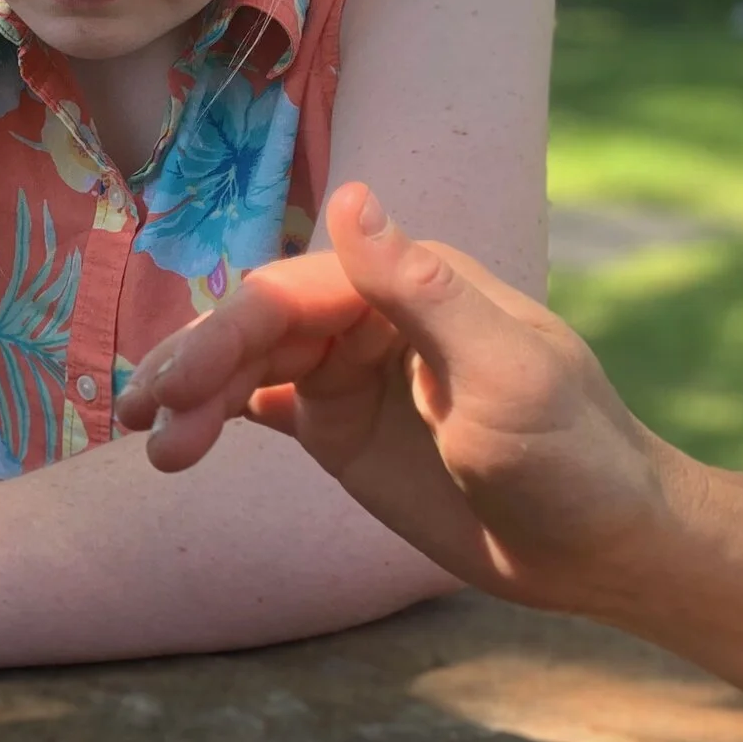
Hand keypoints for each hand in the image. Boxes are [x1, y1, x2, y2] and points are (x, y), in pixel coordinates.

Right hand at [113, 182, 677, 619]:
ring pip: (244, 367)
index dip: (223, 334)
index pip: (288, 294)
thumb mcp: (504, 373)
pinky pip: (256, 403)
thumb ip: (422, 289)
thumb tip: (350, 194)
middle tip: (143, 420)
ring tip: (156, 449)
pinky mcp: (337, 427)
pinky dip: (212, 414)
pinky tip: (176, 433)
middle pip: (252, 328)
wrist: (600, 547)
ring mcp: (348, 372)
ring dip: (192, 401)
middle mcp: (366, 317)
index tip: (177, 387)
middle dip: (192, 370)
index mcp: (406, 285)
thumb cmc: (571, 457)